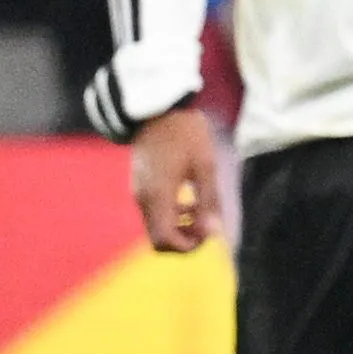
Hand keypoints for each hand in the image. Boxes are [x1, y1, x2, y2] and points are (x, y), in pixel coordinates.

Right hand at [129, 107, 224, 252]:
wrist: (156, 107)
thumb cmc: (185, 133)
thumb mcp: (205, 166)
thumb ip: (208, 201)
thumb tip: (213, 233)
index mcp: (158, 197)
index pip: (165, 242)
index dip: (188, 246)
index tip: (208, 231)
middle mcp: (143, 200)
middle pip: (158, 240)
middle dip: (184, 240)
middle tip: (207, 224)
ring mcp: (138, 193)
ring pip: (156, 227)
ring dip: (179, 227)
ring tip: (200, 208)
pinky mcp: (139, 185)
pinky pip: (153, 213)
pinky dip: (171, 215)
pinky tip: (187, 198)